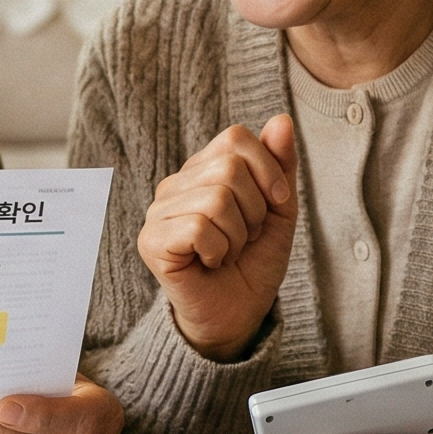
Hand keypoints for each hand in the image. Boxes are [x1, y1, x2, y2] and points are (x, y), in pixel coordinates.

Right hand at [136, 116, 298, 360]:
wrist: (238, 314)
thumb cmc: (253, 263)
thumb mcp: (279, 209)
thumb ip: (279, 165)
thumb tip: (281, 119)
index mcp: (201, 170)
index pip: (236, 137)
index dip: (268, 170)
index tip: (275, 205)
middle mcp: (175, 184)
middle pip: (229, 168)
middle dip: (255, 210)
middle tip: (245, 238)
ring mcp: (159, 212)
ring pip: (217, 198)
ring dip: (238, 235)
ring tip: (228, 252)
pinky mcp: (151, 241)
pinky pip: (199, 227)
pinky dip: (219, 251)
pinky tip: (211, 262)